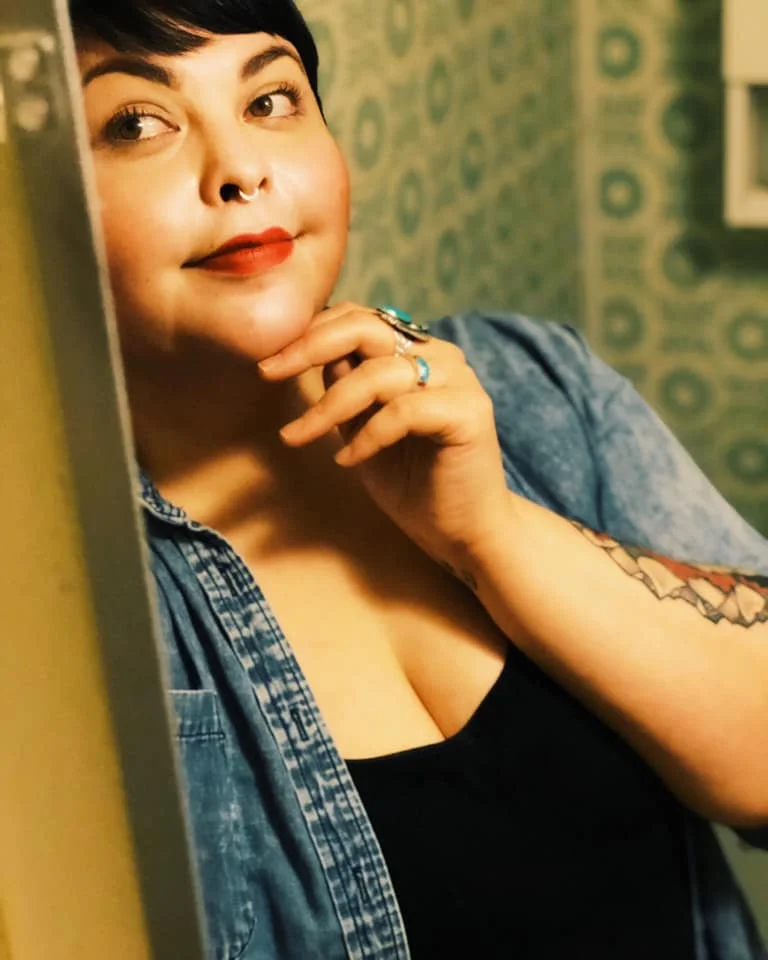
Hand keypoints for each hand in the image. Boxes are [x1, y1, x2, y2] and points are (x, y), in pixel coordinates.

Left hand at [257, 302, 509, 568]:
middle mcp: (440, 355)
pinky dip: (367, 436)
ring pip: (378, 373)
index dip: (310, 332)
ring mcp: (458, 381)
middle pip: (367, 327)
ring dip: (328, 406)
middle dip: (308, 347)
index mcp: (415, 352)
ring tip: (298, 437)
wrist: (462, 531)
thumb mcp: (361, 429)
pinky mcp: (469, 412)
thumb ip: (344, 389)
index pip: (359, 319)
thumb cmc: (413, 483)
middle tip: (268, 372)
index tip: (268, 362)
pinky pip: (402, 411)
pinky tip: (348, 461)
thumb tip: (304, 354)